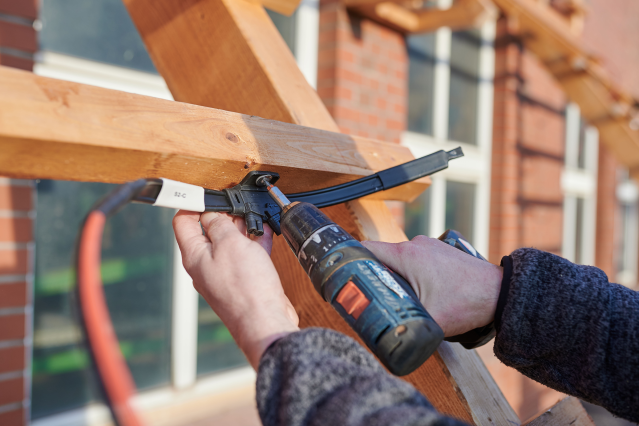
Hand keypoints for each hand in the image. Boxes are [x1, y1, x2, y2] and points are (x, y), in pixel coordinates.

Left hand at [173, 211, 298, 368]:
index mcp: (194, 256)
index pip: (183, 222)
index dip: (193, 203)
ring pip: (229, 242)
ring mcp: (224, 273)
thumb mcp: (230, 243)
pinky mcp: (242, 279)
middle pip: (207, 230)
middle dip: (222, 214)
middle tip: (236, 205)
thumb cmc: (245, 289)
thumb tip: (213, 212)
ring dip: (240, 228)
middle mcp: (206, 265)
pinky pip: (245, 254)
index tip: (208, 193)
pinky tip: (263, 234)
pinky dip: (253, 242)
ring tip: (252, 217)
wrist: (265, 321)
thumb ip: (219, 223)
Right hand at [361, 236, 501, 336]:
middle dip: (372, 276)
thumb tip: (384, 339)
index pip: (365, 250)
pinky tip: (416, 293)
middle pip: (379, 257)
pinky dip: (409, 274)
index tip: (343, 277)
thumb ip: (403, 327)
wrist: (500, 294)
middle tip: (366, 296)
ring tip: (394, 298)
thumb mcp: (429, 320)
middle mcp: (415, 245)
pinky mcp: (438, 252)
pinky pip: (413, 260)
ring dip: (393, 276)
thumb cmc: (468, 302)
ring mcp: (428, 246)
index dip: (350, 263)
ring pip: (397, 260)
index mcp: (406, 255)